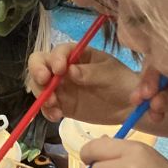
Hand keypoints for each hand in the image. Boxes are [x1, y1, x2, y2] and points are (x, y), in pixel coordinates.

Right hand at [25, 44, 140, 123]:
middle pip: (41, 64)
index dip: (55, 58)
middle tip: (44, 82)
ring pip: (40, 86)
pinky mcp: (63, 105)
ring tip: (53, 105)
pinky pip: (48, 106)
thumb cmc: (122, 82)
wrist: (129, 107)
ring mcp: (62, 87)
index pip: (58, 51)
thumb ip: (91, 72)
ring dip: (41, 94)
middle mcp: (65, 68)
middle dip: (37, 71)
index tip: (59, 70)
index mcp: (77, 54)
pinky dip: (47, 111)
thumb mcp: (110, 74)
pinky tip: (57, 116)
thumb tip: (70, 71)